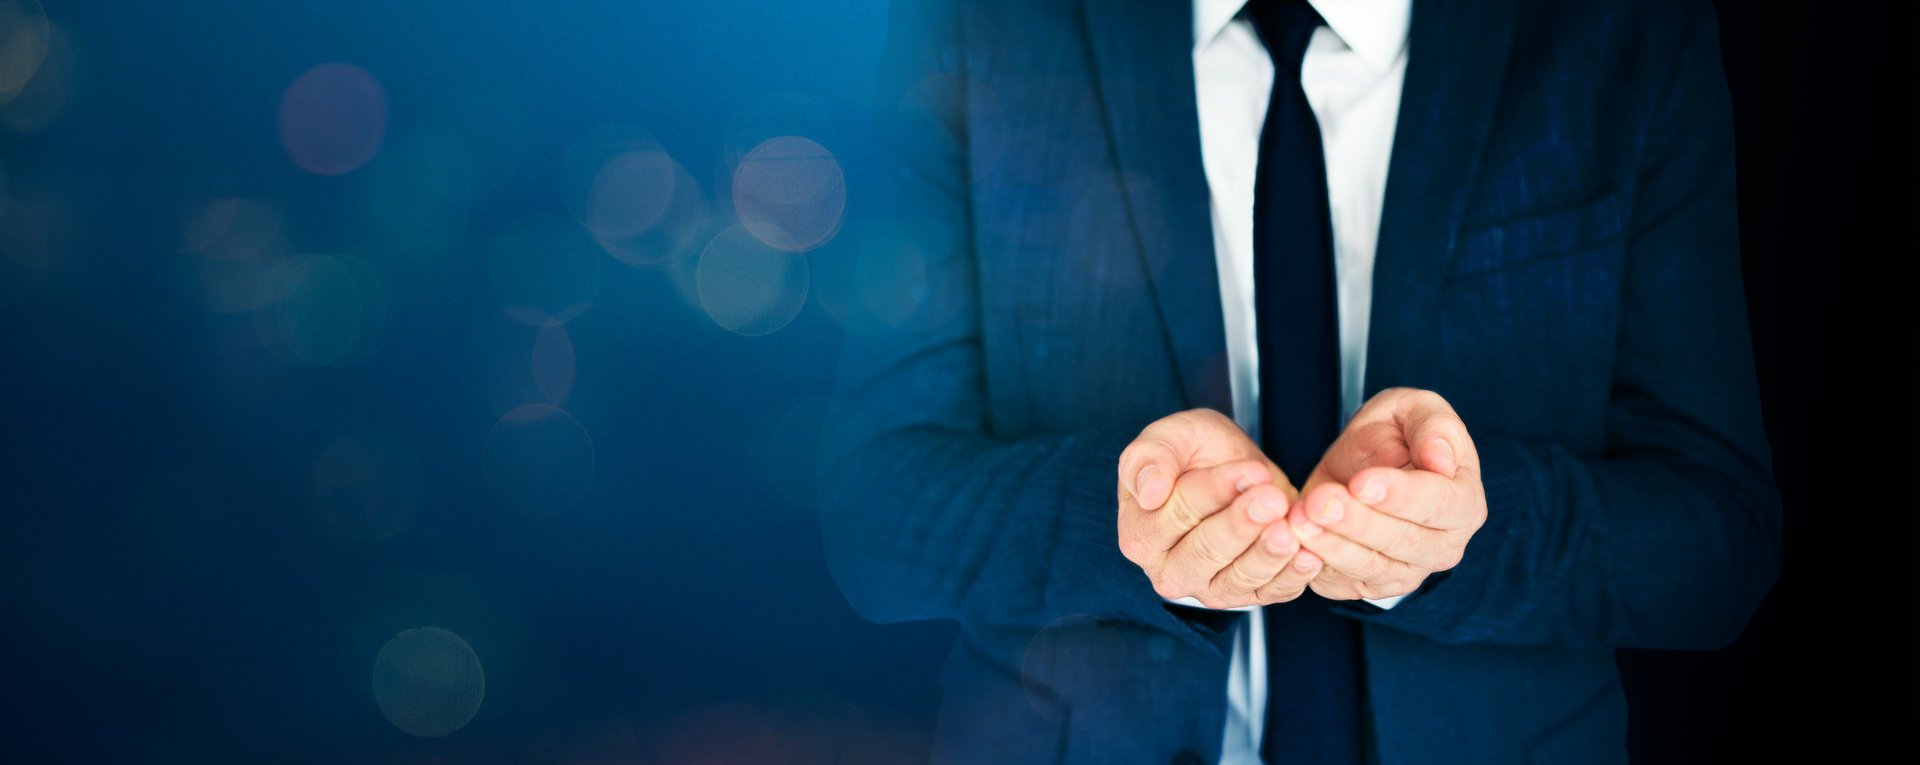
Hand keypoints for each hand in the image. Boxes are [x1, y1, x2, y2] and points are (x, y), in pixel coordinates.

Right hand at [1116, 409, 1325, 608]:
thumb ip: (1149, 458)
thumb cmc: (1195, 453)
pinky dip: (1291, 577)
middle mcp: (1169, 569)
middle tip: (1272, 499)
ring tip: (1290, 530)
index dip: (1215, 491)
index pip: (1176, 514)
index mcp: (1141, 533)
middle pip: (1205, 551)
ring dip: (1267, 554)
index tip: (1250, 471)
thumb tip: (1150, 491)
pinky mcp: (1246, 596)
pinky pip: (1269, 593)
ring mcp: (1207, 588)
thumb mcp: (1170, 437)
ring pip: (1238, 578)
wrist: (1235, 469)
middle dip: (1242, 523)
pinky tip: (1309, 556)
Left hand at [1286, 388, 1486, 601]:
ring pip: (1371, 567)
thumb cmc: (1398, 436)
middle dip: (1357, 521)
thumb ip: (1435, 427)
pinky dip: (1316, 566)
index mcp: (1464, 502)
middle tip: (1320, 501)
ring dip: (1332, 545)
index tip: (1362, 482)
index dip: (1400, 496)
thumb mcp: (1416, 410)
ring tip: (1299, 518)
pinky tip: (1294, 543)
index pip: (1439, 505)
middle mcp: (1443, 545)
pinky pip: (1342, 583)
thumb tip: (1441, 461)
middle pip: (1402, 541)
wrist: (1361, 463)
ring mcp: (1407, 570)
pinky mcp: (1369, 585)